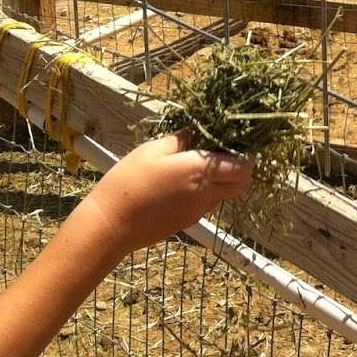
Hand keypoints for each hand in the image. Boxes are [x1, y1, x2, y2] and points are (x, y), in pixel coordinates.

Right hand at [80, 133, 251, 256]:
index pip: (242, 167)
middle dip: (240, 169)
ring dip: (222, 182)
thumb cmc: (129, 182)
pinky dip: (206, 194)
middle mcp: (205, 194)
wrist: (111, 225)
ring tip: (198, 167)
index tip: (233, 142)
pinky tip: (183, 184)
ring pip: (224, 195)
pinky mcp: (186, 222)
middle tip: (222, 154)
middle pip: (241, 184)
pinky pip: (206, 205)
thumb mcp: (152, 150)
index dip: (245, 155)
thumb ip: (180, 140)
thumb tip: (196, 131)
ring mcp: (196, 212)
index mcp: (199, 172)